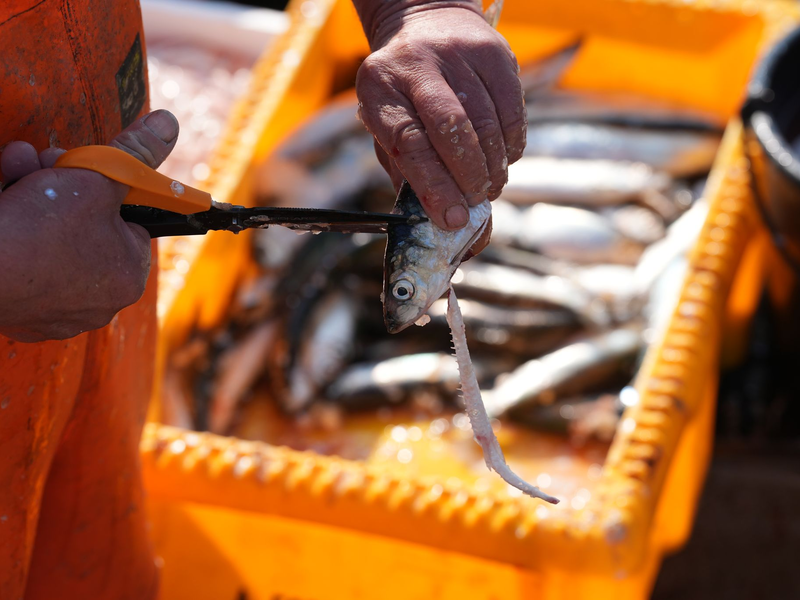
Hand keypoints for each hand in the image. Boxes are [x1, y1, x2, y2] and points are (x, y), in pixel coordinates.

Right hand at [0, 110, 178, 342]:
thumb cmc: (40, 226)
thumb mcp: (96, 177)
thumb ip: (134, 153)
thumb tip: (168, 125)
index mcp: (128, 277)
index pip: (127, 223)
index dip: (103, 191)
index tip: (82, 172)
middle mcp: (98, 305)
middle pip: (87, 229)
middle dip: (63, 187)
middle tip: (44, 162)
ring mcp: (55, 315)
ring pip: (50, 243)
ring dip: (32, 195)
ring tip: (16, 167)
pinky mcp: (17, 313)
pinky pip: (20, 262)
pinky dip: (11, 232)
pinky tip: (0, 204)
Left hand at [354, 1, 524, 237]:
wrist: (428, 26)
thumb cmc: (403, 96)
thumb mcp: (388, 129)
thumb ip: (407, 174)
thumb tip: (440, 221)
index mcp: (379, 88)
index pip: (410, 143)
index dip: (435, 186)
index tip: (452, 218)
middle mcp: (415, 64)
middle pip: (451, 128)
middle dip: (469, 176)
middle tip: (475, 202)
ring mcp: (457, 54)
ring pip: (487, 122)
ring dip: (493, 166)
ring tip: (490, 186)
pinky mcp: (494, 53)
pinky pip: (512, 110)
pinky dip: (511, 144)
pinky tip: (503, 159)